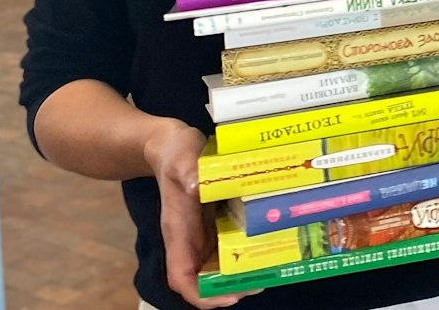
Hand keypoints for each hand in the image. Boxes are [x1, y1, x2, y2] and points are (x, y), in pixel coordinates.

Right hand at [142, 118, 257, 307]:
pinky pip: (225, 247)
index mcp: (177, 232)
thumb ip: (188, 170)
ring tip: (268, 270)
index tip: (229, 296)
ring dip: (238, 274)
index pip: (181, 277)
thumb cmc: (174, 153)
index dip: (201, 293)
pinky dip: (242, 253)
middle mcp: (188, 239)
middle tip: (260, 282)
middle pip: (203, 278)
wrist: (170, 144)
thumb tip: (197, 184)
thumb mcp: (182, 157)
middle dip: (229, 288)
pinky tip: (266, 247)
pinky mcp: (211, 223)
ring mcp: (199, 233)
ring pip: (216, 266)